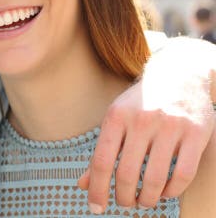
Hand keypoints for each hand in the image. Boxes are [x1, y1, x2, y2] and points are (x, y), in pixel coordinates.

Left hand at [78, 37, 215, 213]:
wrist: (178, 74)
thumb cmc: (141, 103)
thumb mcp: (116, 120)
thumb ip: (102, 152)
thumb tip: (82, 185)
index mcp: (116, 116)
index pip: (102, 161)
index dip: (97, 189)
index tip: (95, 208)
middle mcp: (142, 120)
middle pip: (127, 174)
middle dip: (124, 197)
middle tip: (125, 203)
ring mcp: (171, 125)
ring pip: (155, 178)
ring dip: (147, 198)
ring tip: (144, 201)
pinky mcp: (196, 133)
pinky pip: (183, 174)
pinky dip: (172, 191)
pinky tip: (165, 193)